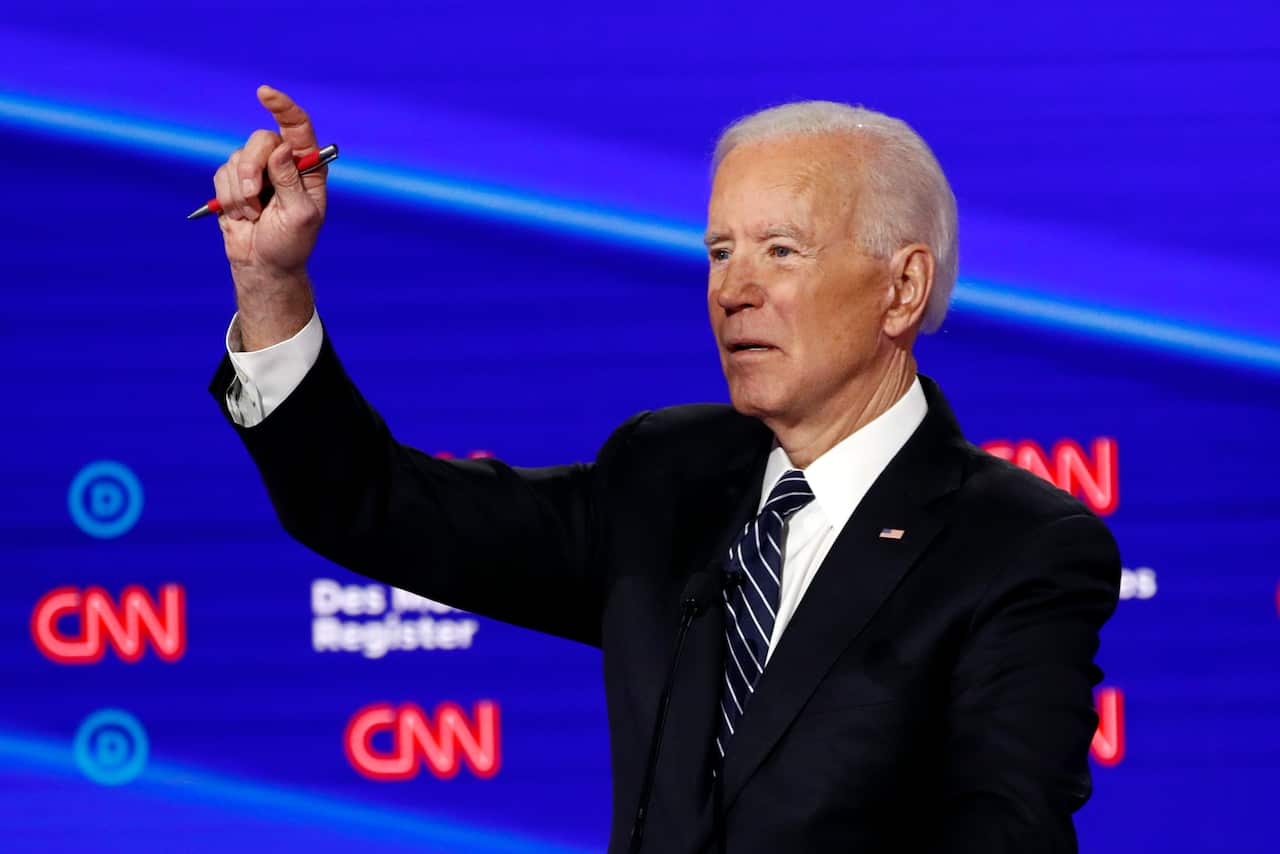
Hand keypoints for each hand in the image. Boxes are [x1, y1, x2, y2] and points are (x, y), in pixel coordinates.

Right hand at [214, 85, 324, 348]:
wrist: (263, 264)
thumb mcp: (299, 216)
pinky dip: (228, 198)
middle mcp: (283, 162)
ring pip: (237, 158)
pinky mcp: (233, 180)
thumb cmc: (290, 243)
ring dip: (240, 193)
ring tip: (254, 216)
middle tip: (253, 196)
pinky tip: (242, 216)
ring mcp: (257, 169)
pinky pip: (221, 175)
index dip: (283, 106)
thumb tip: (280, 149)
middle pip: (260, 140)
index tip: (265, 93)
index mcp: (308, 167)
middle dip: (251, 168)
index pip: (298, 126)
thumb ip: (290, 182)